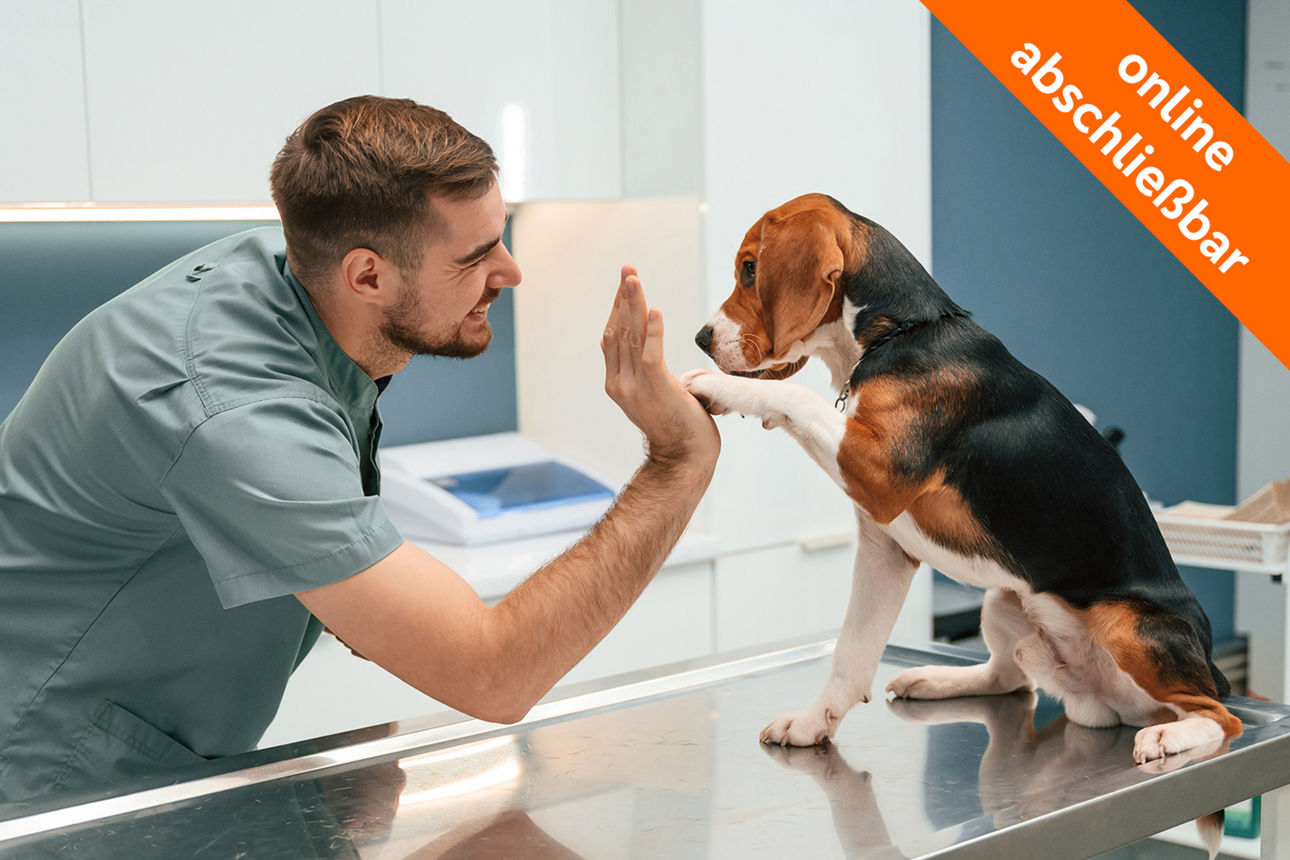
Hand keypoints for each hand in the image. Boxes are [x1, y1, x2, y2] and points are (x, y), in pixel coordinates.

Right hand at [602, 266, 719, 470]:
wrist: (685, 458)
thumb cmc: (677, 425)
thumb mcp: (654, 392)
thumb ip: (642, 369)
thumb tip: (628, 344)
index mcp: (616, 382)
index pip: (613, 336)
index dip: (618, 308)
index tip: (626, 284)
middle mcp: (620, 383)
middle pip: (619, 331)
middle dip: (623, 298)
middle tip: (627, 270)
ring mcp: (635, 388)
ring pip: (631, 338)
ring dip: (633, 305)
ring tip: (633, 279)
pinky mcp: (656, 390)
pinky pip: (651, 355)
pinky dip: (653, 331)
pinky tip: (656, 310)